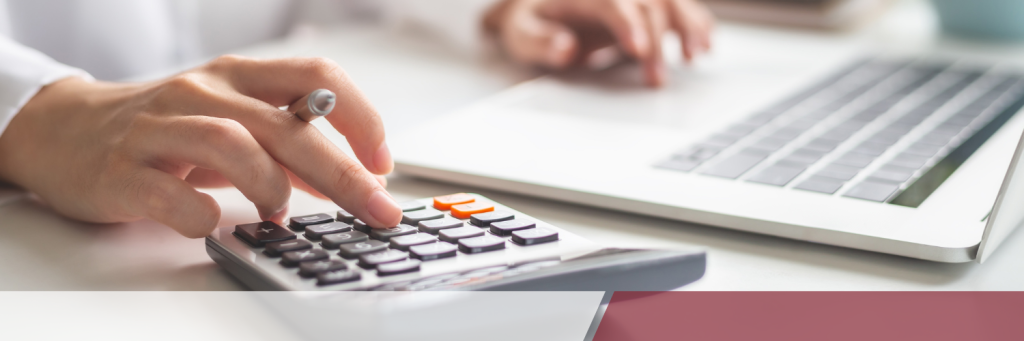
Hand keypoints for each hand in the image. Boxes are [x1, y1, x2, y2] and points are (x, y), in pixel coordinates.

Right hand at [0, 56, 403, 237]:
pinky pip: (172, 194)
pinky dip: (203, 216)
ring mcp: (161, 127)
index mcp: (238, 76)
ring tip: (278, 214)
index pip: (317, 77)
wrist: (64, 131)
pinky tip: (212, 224)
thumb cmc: (163, 130)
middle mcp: (204, 92)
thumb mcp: (232, 125)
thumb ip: (287, 149)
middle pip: (288, 126)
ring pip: (233, 146)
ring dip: (271, 188)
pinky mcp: (123, 169)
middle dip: (344, 173)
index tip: (382, 162)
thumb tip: (351, 181)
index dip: (361, 117)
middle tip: (375, 208)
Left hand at [485, 0, 713, 86]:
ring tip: (694, 57)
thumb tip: (565, 49)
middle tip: (657, 79)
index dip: (628, 23)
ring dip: (687, 26)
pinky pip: (677, 4)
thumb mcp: (521, 35)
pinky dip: (695, 22)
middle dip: (656, 41)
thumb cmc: (531, 22)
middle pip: (646, 3)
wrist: (537, 6)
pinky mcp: (645, 3)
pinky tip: (705, 44)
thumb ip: (541, 42)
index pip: (611, 1)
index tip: (638, 50)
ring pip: (669, 0)